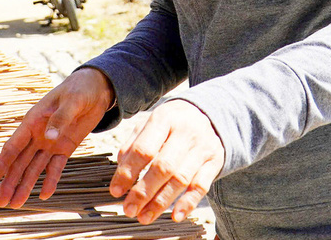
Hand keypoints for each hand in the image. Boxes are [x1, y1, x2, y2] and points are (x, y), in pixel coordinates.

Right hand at [0, 67, 114, 207]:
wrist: (96, 88)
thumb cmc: (79, 89)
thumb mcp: (72, 101)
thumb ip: (60, 119)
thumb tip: (49, 138)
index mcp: (33, 121)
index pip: (13, 145)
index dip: (2, 163)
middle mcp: (38, 135)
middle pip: (20, 162)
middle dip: (10, 182)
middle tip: (1, 202)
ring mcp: (50, 143)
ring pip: (34, 168)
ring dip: (25, 185)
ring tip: (16, 204)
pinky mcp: (65, 148)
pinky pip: (56, 167)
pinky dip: (50, 180)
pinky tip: (44, 194)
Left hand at [112, 100, 222, 224]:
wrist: (206, 114)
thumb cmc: (170, 123)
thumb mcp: (149, 123)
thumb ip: (132, 145)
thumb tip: (121, 175)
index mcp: (163, 119)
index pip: (143, 150)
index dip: (127, 172)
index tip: (116, 191)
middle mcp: (185, 132)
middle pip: (162, 167)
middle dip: (143, 192)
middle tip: (129, 209)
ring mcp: (202, 148)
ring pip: (180, 179)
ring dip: (161, 202)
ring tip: (145, 216)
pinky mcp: (214, 162)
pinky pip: (201, 186)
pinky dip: (188, 203)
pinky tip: (175, 216)